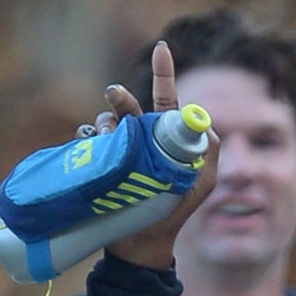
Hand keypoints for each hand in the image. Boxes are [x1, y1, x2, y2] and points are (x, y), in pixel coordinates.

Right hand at [98, 41, 218, 265]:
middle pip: (130, 107)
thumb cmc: (173, 212)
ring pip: (107, 122)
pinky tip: (90, 144)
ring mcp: (118, 151)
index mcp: (166, 138)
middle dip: (120, 99)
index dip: (163, 74)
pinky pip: (88, 141)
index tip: (160, 49)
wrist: (141, 245)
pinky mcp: (99, 164)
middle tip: (113, 96)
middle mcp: (141, 139)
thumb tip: (205, 125)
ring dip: (104, 123)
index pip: (166, 101)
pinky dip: (87, 138)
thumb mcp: (201, 185)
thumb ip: (208, 155)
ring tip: (104, 138)